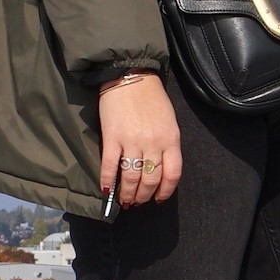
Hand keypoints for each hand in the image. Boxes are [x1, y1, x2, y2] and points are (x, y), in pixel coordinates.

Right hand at [98, 72, 181, 209]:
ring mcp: (132, 142)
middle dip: (143, 196)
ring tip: (124, 201)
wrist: (131, 77)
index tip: (158, 199)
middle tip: (137, 202)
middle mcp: (154, 143)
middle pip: (150, 179)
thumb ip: (166, 144)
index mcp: (171, 139)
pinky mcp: (112, 138)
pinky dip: (107, 181)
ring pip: (131, 178)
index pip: (172, 174)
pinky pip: (110, 166)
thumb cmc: (152, 98)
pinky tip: (107, 191)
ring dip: (127, 194)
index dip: (165, 191)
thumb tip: (159, 168)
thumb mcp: (169, 121)